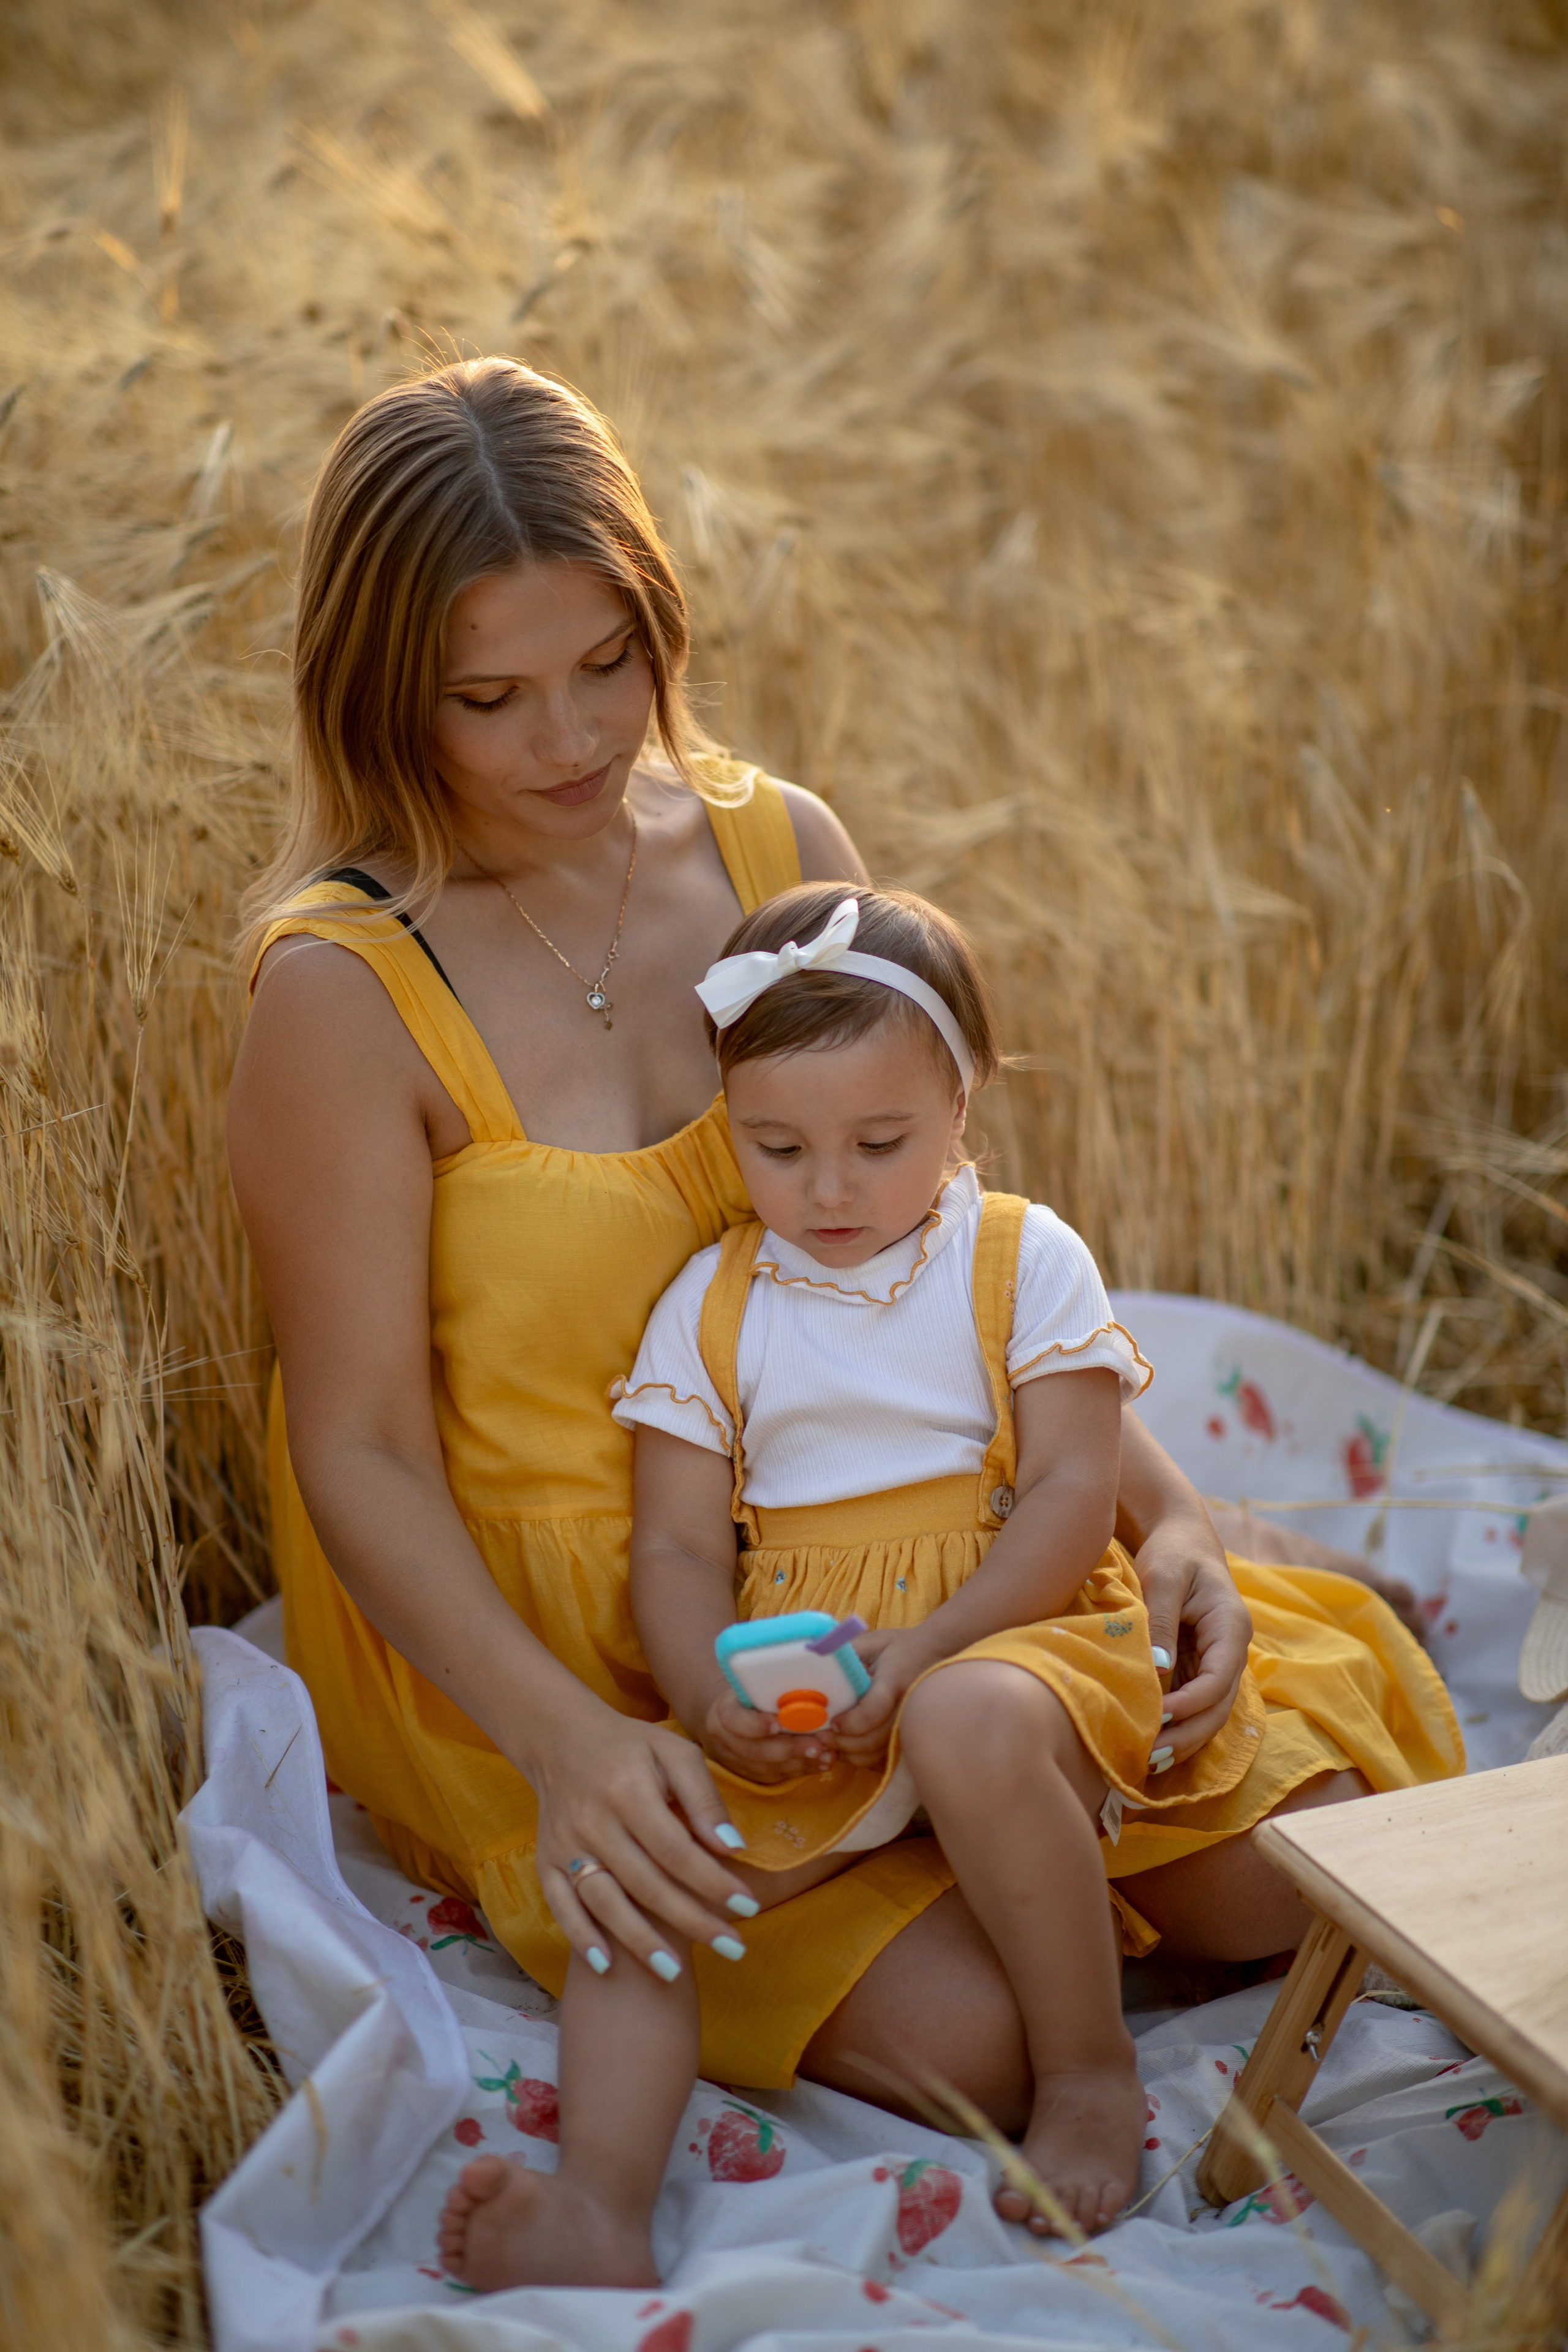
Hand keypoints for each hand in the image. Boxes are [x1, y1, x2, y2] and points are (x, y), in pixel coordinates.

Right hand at [529, 1702, 756, 1978]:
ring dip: (638, 1941)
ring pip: (604, 1902)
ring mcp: (566, 1844)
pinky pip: (561, 1905)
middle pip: (647, 1883)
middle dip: (693, 1921)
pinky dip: (581, 1936)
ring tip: (674, 1972)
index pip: (677, 1850)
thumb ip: (704, 1797)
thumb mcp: (675, 1752)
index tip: (749, 1908)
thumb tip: (732, 1847)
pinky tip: (606, 1966)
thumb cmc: (631, 1747)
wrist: (561, 1739)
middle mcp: (593, 1821)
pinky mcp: (546, 1860)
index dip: (714, 1882)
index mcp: (629, 1791)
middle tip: (733, 1949)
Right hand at [700, 1686, 835, 1784]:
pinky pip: (779, 1776)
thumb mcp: (753, 1684)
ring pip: (769, 1768)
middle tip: (817, 1745)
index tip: (778, 1723)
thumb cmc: (751, 1695)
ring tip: (827, 1755)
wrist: (732, 1719)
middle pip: (755, 1750)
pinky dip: (802, 1769)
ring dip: (801, 1762)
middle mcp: (726, 1740)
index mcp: (724, 1711)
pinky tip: (822, 1763)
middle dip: (790, 1749)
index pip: (734, 1720)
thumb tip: (805, 1676)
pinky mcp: (754, 1775)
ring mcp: (739, 1762)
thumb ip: (771, 1684)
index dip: (755, 1725)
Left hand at [829, 1626, 939, 1765]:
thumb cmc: (898, 1647)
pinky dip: (865, 1759)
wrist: (934, 1653)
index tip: (832, 1721)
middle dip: (842, 1743)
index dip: (849, 1723)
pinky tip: (850, 1748)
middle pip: (872, 1740)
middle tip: (822, 1737)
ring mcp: (910, 1726)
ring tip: (832, 1743)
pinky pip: (886, 1760)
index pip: (872, 1711)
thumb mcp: (873, 1642)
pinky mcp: (911, 1737)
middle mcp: (905, 1707)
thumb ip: (847, 1653)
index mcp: (894, 1681)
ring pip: (878, 1754)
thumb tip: (814, 1659)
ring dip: (851, 1754)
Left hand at [1131, 1511, 1252, 1763]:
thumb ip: (1160, 1623)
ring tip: (1147, 1761)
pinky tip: (1150, 1742)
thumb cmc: (1172, 1550)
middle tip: (1150, 1756)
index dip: (1190, 1706)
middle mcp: (1231, 1651)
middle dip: (1187, 1736)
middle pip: (1219, 1708)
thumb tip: (1157, 1673)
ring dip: (1183, 1739)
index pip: (1218, 1681)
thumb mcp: (1163, 1576)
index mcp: (1231, 1628)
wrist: (1181, 1536)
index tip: (1157, 1718)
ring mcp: (1217, 1661)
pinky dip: (1177, 1726)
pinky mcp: (1199, 1666)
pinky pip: (1194, 1704)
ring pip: (1209, 1713)